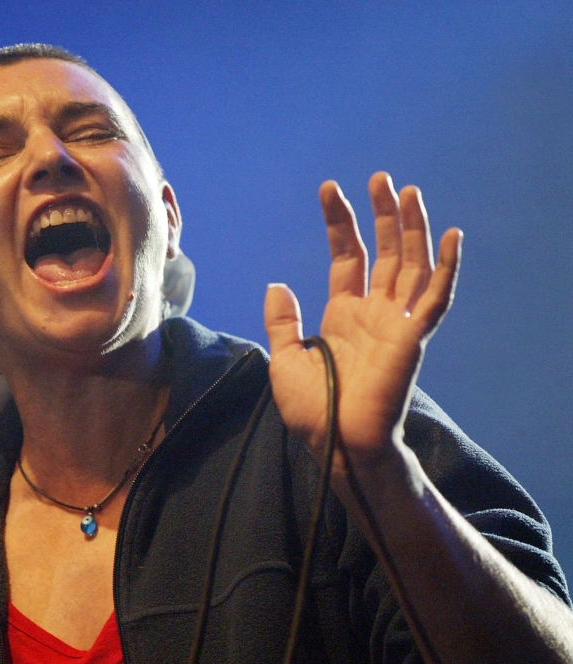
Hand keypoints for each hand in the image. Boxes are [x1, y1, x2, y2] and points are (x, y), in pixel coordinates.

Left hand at [264, 172, 461, 476]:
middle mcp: (373, 312)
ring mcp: (396, 323)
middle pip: (384, 252)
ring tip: (408, 191)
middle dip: (382, 215)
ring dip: (412, 228)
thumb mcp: (284, 358)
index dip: (340, 223)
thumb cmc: (312, 409)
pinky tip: (452, 235)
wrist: (335, 443)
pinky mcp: (413, 337)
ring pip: (411, 264)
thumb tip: (277, 284)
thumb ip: (282, 321)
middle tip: (379, 179)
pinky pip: (436, 298)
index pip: (347, 257)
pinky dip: (446, 267)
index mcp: (344, 314)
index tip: (329, 190)